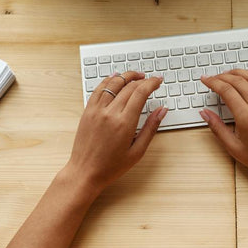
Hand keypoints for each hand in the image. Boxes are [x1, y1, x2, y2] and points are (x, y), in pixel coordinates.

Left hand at [63, 71, 166, 193]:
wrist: (85, 173)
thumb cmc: (111, 167)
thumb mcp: (137, 152)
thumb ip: (151, 128)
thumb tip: (162, 110)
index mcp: (124, 123)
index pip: (140, 93)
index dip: (152, 83)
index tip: (158, 80)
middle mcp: (109, 113)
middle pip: (129, 86)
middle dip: (142, 79)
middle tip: (150, 79)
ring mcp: (96, 111)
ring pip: (113, 83)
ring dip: (126, 76)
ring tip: (136, 75)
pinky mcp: (87, 111)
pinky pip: (98, 89)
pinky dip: (108, 80)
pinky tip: (115, 77)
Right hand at [200, 69, 247, 190]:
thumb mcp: (234, 147)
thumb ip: (217, 128)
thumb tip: (205, 113)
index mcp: (246, 117)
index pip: (226, 90)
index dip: (212, 82)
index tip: (205, 79)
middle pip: (238, 80)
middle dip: (222, 76)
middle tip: (214, 77)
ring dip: (238, 72)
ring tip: (228, 73)